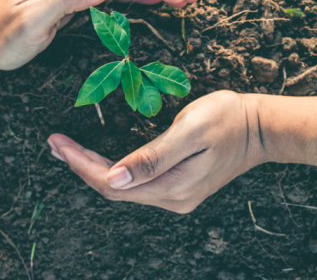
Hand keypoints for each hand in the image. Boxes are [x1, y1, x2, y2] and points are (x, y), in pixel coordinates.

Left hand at [47, 91, 264, 213]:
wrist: (262, 127)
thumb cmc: (228, 119)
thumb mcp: (190, 130)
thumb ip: (153, 156)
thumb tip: (115, 177)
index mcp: (172, 186)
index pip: (112, 183)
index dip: (81, 164)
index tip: (58, 143)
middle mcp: (171, 198)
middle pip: (113, 189)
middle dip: (80, 166)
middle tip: (54, 144)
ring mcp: (176, 195)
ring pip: (123, 189)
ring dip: (92, 169)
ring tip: (67, 150)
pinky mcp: (179, 186)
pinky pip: (136, 185)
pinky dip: (112, 170)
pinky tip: (99, 159)